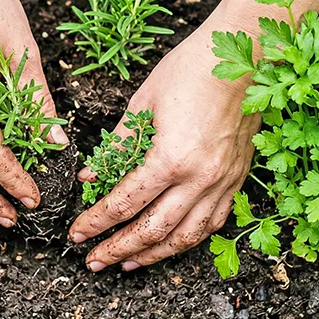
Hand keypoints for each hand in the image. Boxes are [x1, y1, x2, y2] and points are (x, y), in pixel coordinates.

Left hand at [69, 0, 318, 269]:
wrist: (242, 55)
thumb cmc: (189, 70)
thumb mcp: (142, 103)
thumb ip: (117, 145)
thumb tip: (91, 177)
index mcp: (171, 158)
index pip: (125, 203)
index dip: (96, 222)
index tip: (76, 234)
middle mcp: (200, 178)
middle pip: (153, 230)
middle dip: (118, 249)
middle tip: (92, 261)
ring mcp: (223, 182)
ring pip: (186, 236)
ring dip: (153, 255)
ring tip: (126, 263)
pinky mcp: (236, 179)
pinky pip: (211, 222)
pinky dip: (186, 239)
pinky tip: (168, 244)